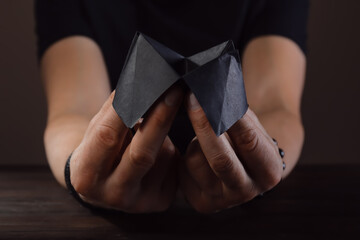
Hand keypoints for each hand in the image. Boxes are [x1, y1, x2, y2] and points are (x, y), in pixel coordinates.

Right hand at [69, 85, 182, 212]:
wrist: (103, 184)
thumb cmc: (98, 149)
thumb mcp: (95, 129)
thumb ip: (114, 110)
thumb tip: (141, 82)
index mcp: (87, 177)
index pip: (107, 137)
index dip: (126, 110)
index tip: (145, 86)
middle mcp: (113, 195)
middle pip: (142, 154)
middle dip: (160, 119)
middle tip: (174, 92)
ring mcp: (139, 203)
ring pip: (163, 157)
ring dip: (162, 135)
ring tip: (150, 131)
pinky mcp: (160, 202)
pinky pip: (174, 166)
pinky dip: (169, 150)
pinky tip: (158, 151)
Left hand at [179, 92, 282, 212]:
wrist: (241, 167)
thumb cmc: (245, 138)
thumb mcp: (250, 126)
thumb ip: (236, 113)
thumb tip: (211, 92)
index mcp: (268, 171)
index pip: (248, 140)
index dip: (229, 117)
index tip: (212, 94)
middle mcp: (247, 191)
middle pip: (221, 159)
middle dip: (204, 125)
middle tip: (191, 99)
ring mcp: (223, 200)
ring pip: (197, 162)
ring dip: (195, 139)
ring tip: (204, 134)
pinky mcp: (202, 202)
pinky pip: (185, 170)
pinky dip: (187, 153)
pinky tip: (197, 152)